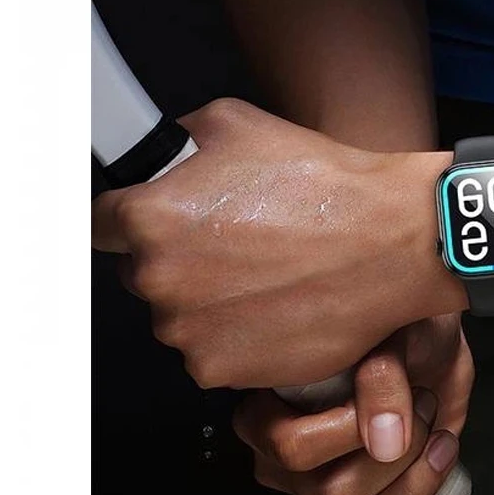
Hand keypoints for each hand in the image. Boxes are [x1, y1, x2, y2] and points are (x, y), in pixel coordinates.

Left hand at [91, 98, 454, 388]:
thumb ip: (181, 140)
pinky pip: (210, 353)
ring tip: (267, 275)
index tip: (159, 224)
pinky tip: (274, 306)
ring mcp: (189, 331)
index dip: (134, 219)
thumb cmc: (327, 187)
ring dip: (209, 301)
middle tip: (236, 244)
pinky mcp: (221, 369)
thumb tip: (161, 154)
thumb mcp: (241, 125)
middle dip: (179, 260)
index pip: (100, 226)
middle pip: (142, 274)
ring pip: (178, 316)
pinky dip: (236, 336)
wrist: (393, 243)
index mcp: (152, 217)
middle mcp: (160, 279)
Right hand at [235, 316, 473, 494]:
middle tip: (425, 412)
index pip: (292, 449)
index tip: (391, 392)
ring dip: (412, 489)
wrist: (431, 343)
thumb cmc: (396, 330)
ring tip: (440, 445)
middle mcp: (288, 465)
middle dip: (397, 457)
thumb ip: (379, 375)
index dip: (349, 431)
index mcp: (267, 416)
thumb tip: (386, 439)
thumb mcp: (388, 332)